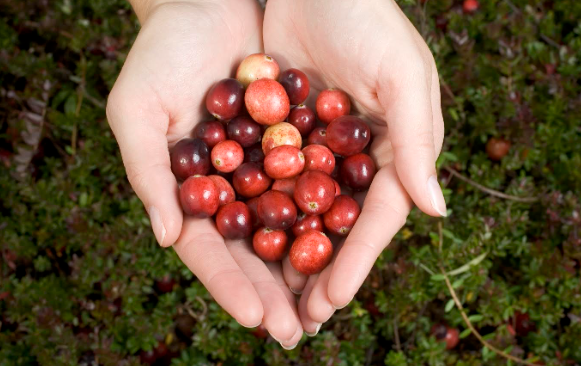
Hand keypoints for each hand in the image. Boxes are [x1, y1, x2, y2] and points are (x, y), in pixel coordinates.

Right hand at [107, 0, 302, 345]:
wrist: (207, 5)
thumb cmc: (160, 55)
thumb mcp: (137, 111)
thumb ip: (147, 175)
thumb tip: (168, 240)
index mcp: (188, 193)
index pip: (209, 251)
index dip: (231, 286)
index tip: (260, 319)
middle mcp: (228, 188)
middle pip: (252, 251)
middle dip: (274, 292)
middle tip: (299, 332)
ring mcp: (261, 169)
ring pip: (286, 227)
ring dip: (305, 266)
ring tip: (327, 306)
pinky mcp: (293, 143)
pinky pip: (312, 184)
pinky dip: (327, 214)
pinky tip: (346, 244)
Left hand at [263, 0, 445, 333]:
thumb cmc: (368, 19)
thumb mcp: (403, 74)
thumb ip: (417, 141)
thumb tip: (436, 212)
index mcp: (393, 150)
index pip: (377, 217)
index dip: (357, 259)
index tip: (335, 299)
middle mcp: (354, 157)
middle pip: (337, 225)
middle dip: (321, 272)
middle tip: (302, 319)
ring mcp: (315, 149)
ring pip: (301, 214)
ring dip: (287, 256)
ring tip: (270, 299)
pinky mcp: (279, 135)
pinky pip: (268, 182)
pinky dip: (257, 214)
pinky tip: (240, 246)